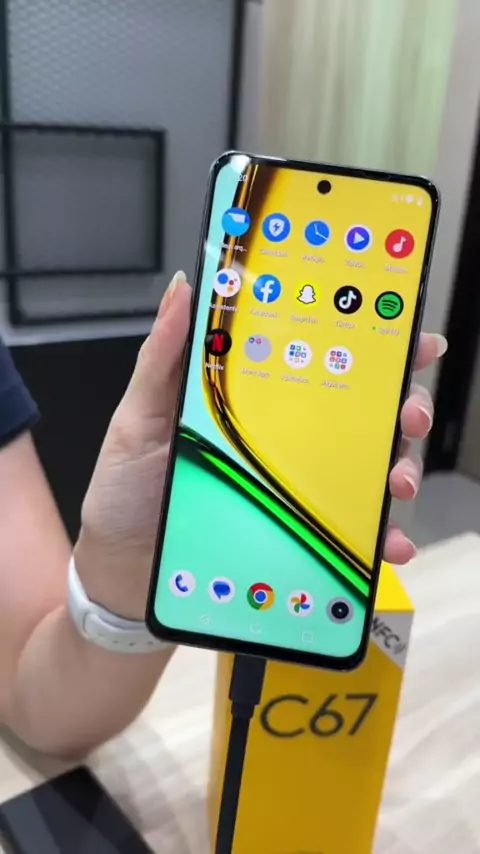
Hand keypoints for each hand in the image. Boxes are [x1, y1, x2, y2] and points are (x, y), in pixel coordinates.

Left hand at [75, 272, 445, 617]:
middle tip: (408, 413)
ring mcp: (290, 488)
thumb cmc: (126, 493)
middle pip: (356, 414)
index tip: (403, 335)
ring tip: (397, 483)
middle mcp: (279, 441)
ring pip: (365, 469)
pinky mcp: (294, 534)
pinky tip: (388, 544)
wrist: (121, 574)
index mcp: (249, 403)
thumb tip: (184, 288)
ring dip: (399, 470)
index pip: (313, 361)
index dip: (363, 344)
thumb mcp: (136, 421)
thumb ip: (160, 360)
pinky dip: (378, 538)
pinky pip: (348, 533)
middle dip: (400, 406)